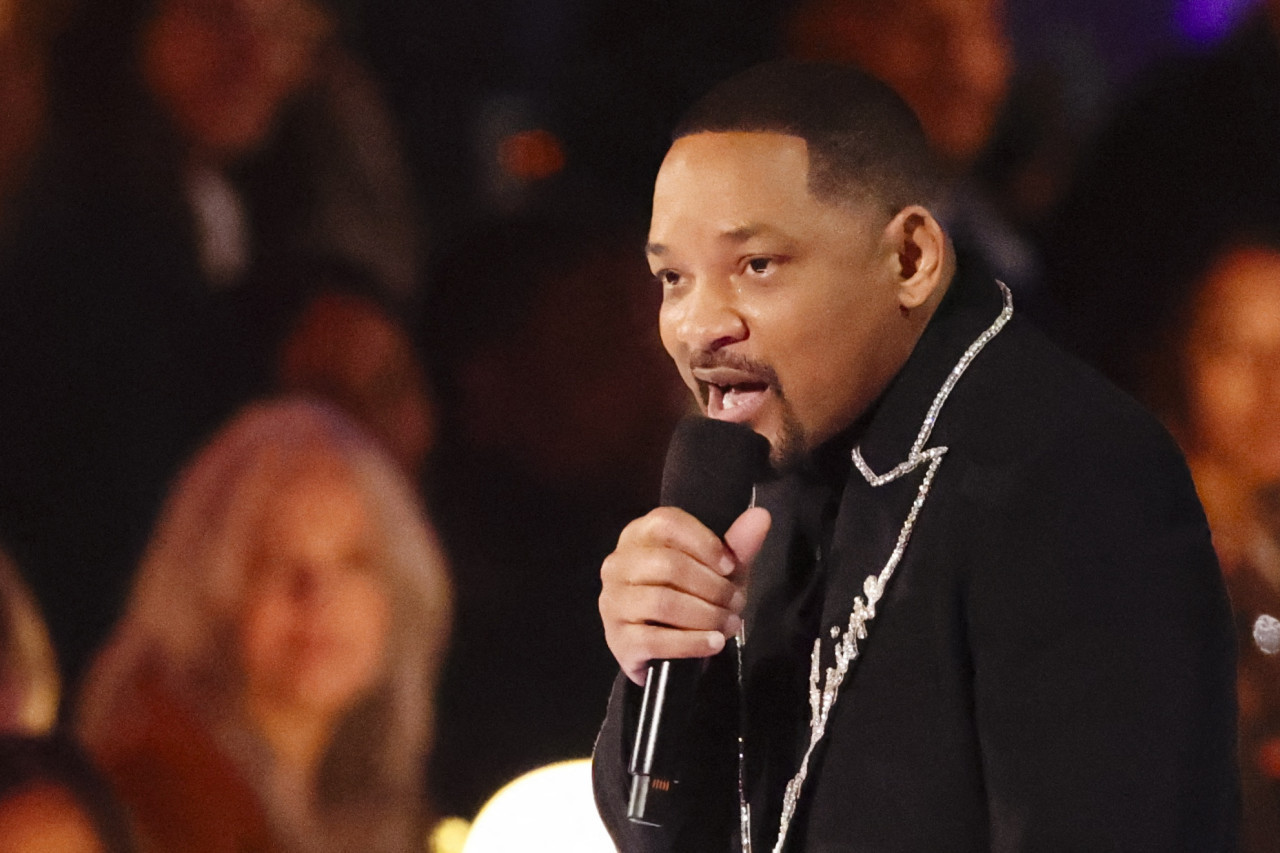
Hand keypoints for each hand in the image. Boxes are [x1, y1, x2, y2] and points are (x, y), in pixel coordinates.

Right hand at [599, 506, 771, 684]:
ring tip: (730, 624)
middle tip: (737, 602)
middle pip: (668, 565)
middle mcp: (618, 563)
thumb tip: (761, 516)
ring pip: (663, 603)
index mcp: (639, 534)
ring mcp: (613, 601)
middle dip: (712, 586)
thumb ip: (737, 544)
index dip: (704, 544)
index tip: (730, 566)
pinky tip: (714, 643)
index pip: (667, 524)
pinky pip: (656, 640)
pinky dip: (692, 642)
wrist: (662, 647)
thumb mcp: (718, 569)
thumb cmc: (691, 595)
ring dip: (706, 615)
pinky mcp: (618, 639)